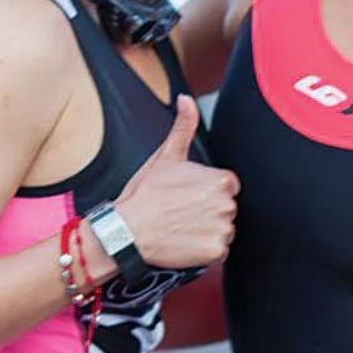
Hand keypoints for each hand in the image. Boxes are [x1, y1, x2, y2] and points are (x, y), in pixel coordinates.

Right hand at [110, 97, 238, 270]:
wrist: (126, 232)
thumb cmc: (144, 195)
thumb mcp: (166, 156)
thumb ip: (184, 126)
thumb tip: (186, 100)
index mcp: (221, 180)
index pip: (226, 188)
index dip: (205, 192)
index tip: (187, 197)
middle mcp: (227, 204)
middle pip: (226, 209)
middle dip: (207, 212)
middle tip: (181, 213)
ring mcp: (222, 229)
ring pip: (224, 230)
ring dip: (207, 232)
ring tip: (181, 227)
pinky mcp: (216, 252)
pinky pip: (219, 252)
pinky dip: (204, 251)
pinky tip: (185, 243)